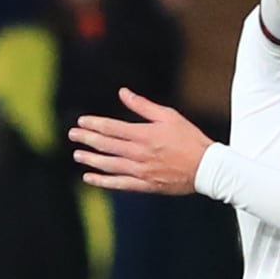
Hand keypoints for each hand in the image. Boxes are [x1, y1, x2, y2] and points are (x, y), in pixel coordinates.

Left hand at [70, 90, 212, 197]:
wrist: (206, 167)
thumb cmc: (189, 138)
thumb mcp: (168, 116)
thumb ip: (143, 106)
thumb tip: (123, 93)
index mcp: (144, 134)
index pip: (112, 128)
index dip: (94, 124)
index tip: (81, 122)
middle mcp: (139, 153)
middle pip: (106, 145)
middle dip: (87, 139)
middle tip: (72, 135)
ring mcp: (141, 171)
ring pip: (109, 165)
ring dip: (91, 159)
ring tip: (77, 155)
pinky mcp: (145, 185)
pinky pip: (119, 184)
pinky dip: (103, 181)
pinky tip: (89, 178)